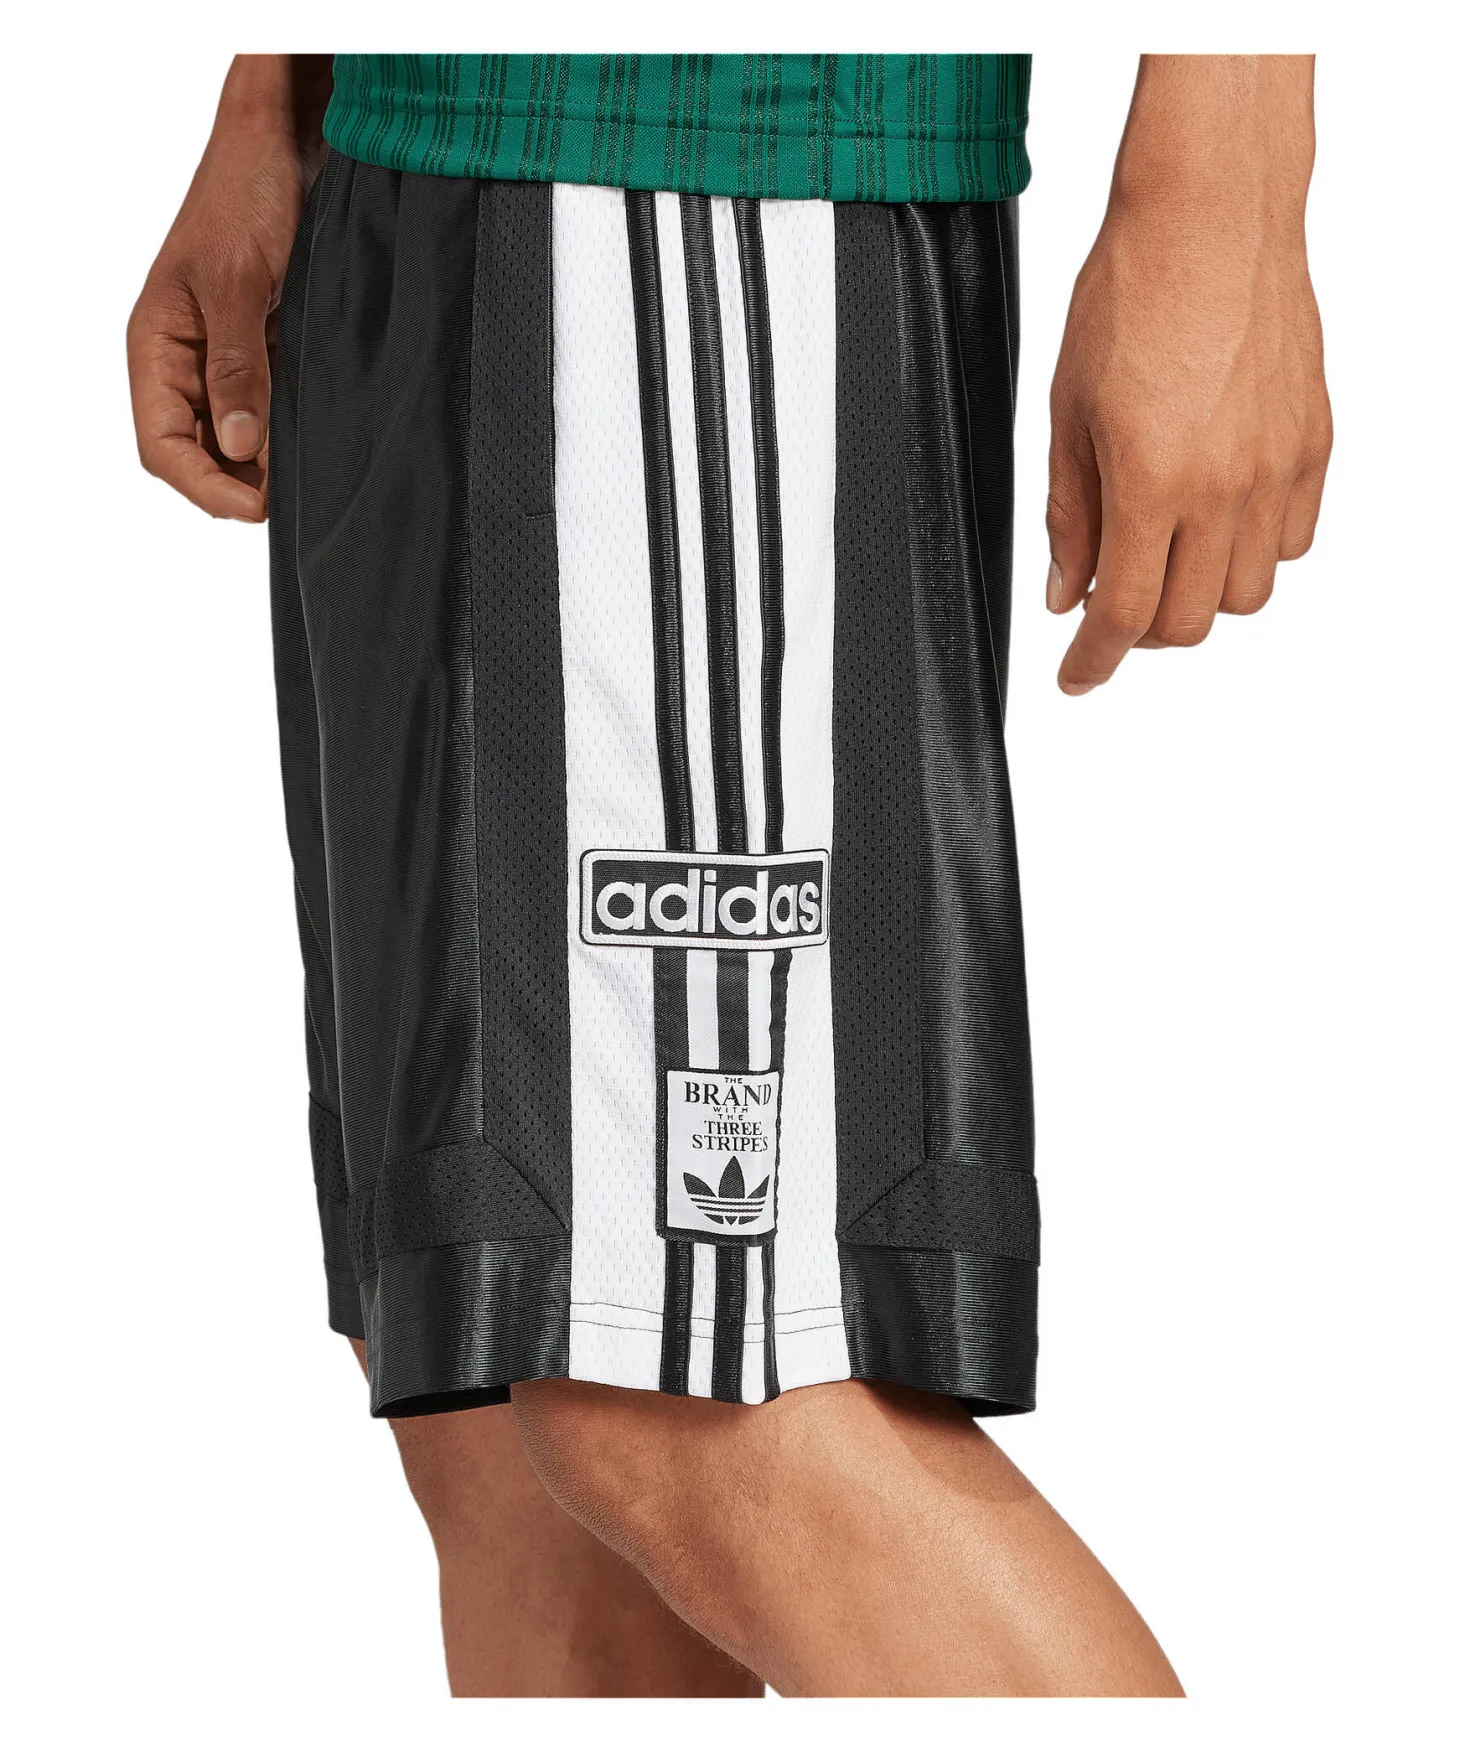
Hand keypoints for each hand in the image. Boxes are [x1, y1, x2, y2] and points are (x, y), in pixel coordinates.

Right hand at [127, 56, 329, 520]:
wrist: (287, 144)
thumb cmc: (247, 195)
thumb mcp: (237, 282)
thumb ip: (237, 365)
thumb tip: (239, 443)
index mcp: (156, 347)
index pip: (162, 445)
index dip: (205, 486)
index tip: (257, 509)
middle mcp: (186, 361)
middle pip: (201, 453)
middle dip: (241, 484)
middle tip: (296, 502)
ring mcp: (228, 359)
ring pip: (241, 438)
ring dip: (271, 463)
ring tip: (315, 478)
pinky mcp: (268, 351)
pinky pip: (275, 408)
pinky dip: (294, 431)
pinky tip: (324, 443)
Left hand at [1046, 56, 1331, 693]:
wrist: (1209, 218)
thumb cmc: (1129, 296)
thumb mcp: (1067, 414)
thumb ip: (1069, 516)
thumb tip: (1066, 592)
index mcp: (1151, 482)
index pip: (1125, 615)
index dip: (1094, 661)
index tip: (1077, 677)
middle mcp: (1223, 486)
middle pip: (1189, 621)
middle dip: (1141, 631)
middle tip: (1110, 604)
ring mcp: (1276, 468)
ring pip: (1247, 593)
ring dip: (1199, 596)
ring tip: (1163, 557)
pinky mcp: (1313, 443)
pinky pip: (1293, 540)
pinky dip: (1252, 554)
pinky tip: (1215, 521)